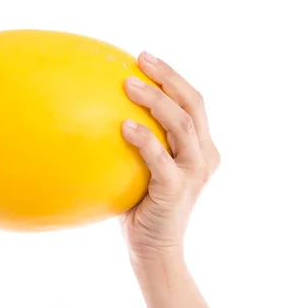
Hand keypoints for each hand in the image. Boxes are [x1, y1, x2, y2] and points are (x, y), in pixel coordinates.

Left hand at [120, 51, 220, 263]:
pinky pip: (160, 158)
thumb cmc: (143, 209)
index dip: (173, 77)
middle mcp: (204, 157)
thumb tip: (104, 113)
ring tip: (129, 84)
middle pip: (193, 105)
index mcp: (202, 149)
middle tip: (140, 59)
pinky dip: (144, 139)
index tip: (145, 58)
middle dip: (168, 78)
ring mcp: (194, 173)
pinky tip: (124, 125)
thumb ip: (141, 145)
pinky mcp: (177, 189)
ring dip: (156, 101)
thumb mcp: (145, 170)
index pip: (193, 103)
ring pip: (182, 125)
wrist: (154, 250)